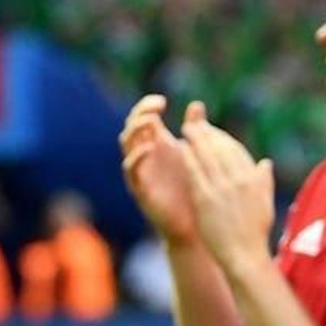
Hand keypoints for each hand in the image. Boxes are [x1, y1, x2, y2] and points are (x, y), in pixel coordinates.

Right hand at [120, 95, 197, 243]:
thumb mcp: (198, 154)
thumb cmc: (197, 189)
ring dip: (136, 131)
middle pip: (132, 127)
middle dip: (140, 114)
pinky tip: (148, 148)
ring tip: (152, 122)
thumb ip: (196, 129)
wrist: (197, 224)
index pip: (145, 118)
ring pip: (127, 145)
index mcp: (159, 144)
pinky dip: (137, 156)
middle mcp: (147, 155)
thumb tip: (196, 104)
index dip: (147, 106)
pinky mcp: (141, 188)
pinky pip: (131, 170)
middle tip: (156, 107)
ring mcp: (142, 171)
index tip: (162, 101)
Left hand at [179, 106, 275, 276]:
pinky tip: (181, 149)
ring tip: (186, 130)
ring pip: (207, 156)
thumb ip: (264, 181)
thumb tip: (266, 163)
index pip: (236, 150)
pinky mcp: (206, 198)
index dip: (223, 137)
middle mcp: (239, 180)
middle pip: (221, 148)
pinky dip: (189, 157)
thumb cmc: (255, 233)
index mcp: (254, 180)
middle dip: (207, 132)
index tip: (213, 131)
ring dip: (196, 139)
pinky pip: (195, 171)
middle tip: (195, 122)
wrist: (244, 255)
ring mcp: (222, 188)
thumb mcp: (265, 203)